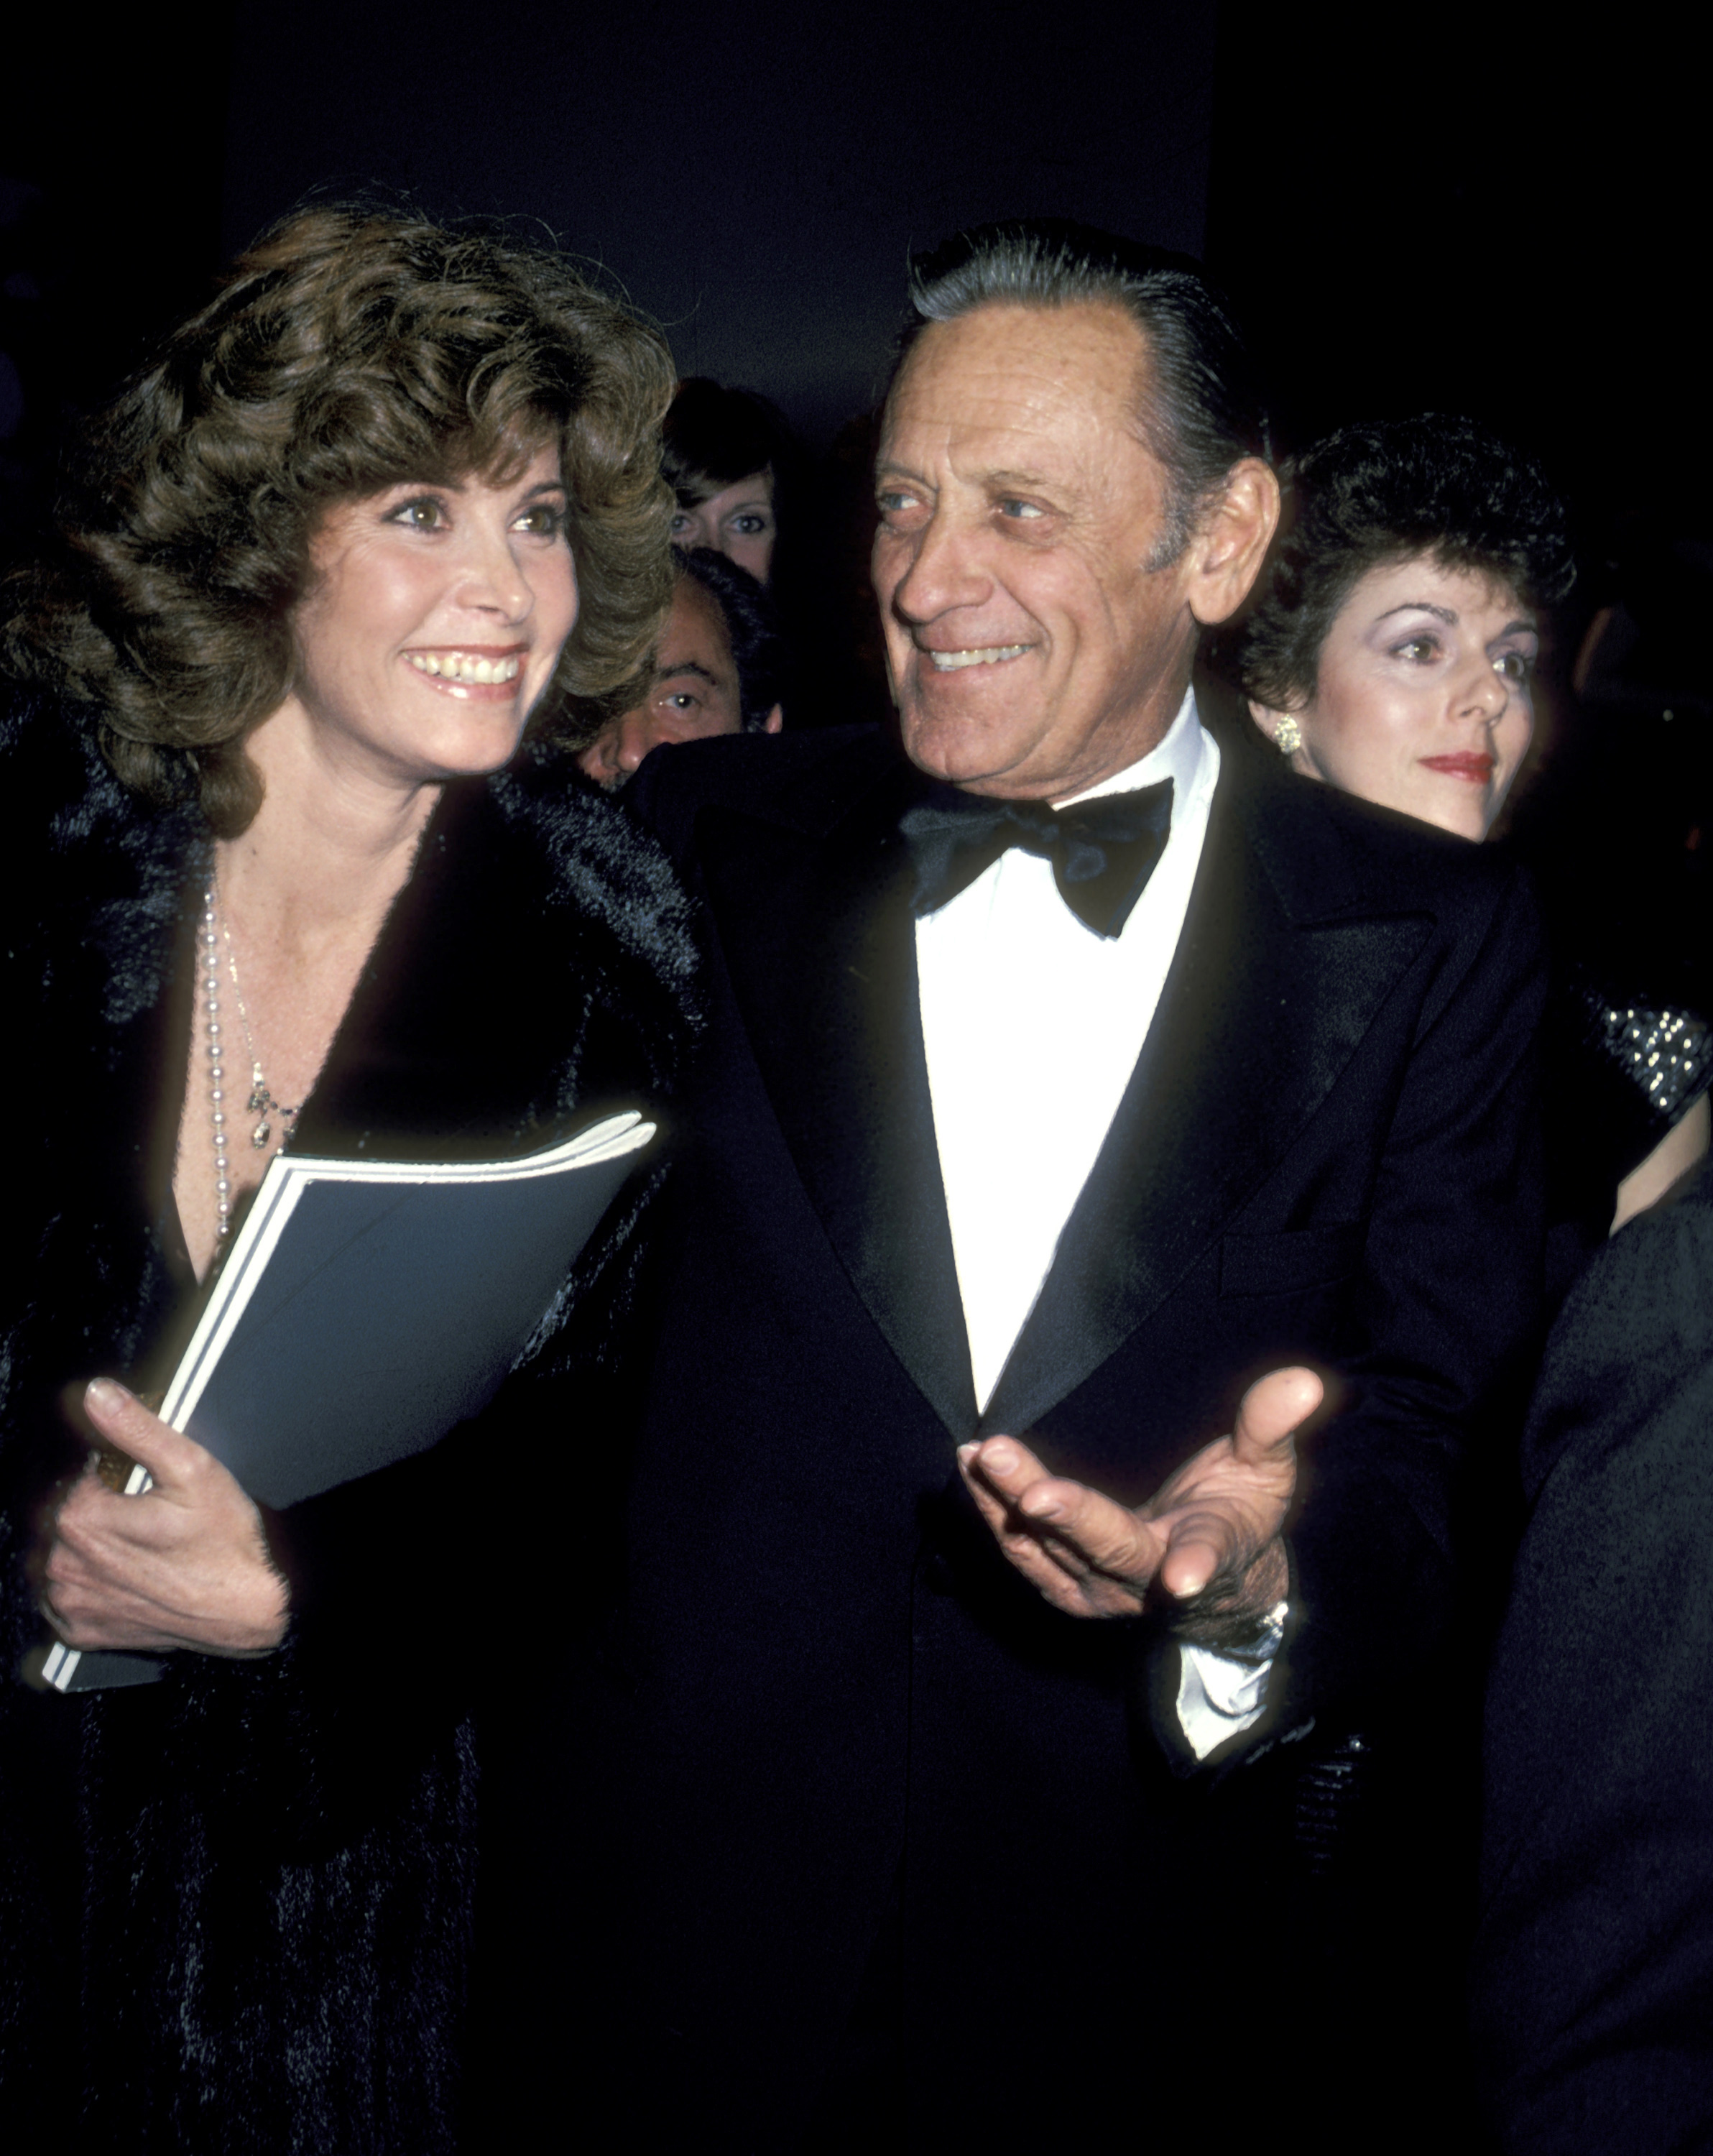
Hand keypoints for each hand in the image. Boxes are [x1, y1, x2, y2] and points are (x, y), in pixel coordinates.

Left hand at [41, 1379, 288, 1655]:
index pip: (77, 1477)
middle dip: (100, 1510)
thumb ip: (137, 1427)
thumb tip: (97, 1395)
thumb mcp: (191, 1469)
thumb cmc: (224, 1545)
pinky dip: (86, 1586)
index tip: (145, 1487)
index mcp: (81, 1519)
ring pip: (60, 1555)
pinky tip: (125, 1577)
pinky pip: (64, 1599)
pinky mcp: (81, 1631)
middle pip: (65, 1516)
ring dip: (89, 1547)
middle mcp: (65, 1564)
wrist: (245, 1612)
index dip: (113, 1476)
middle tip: (149, 1518)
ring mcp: (71, 1602)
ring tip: (140, 1548)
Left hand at [956, 1366, 1321, 1645]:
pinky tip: (972, 1471)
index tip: (1183, 1576)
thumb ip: (1273, 1426)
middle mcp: (1148, 1581)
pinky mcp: (1066, 1586)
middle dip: (1065, 1514)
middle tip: (1021, 1477)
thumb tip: (1304, 1381)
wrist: (1216, 1588)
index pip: (1206, 1555)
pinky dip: (994, 1513)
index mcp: (1208, 1552)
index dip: (1196, 1563)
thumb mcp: (1269, 1469)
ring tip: (980, 1458)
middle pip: (1104, 1547)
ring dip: (1009, 1507)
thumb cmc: (1241, 1514)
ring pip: (1050, 1550)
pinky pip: (1024, 1552)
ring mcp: (1101, 1589)